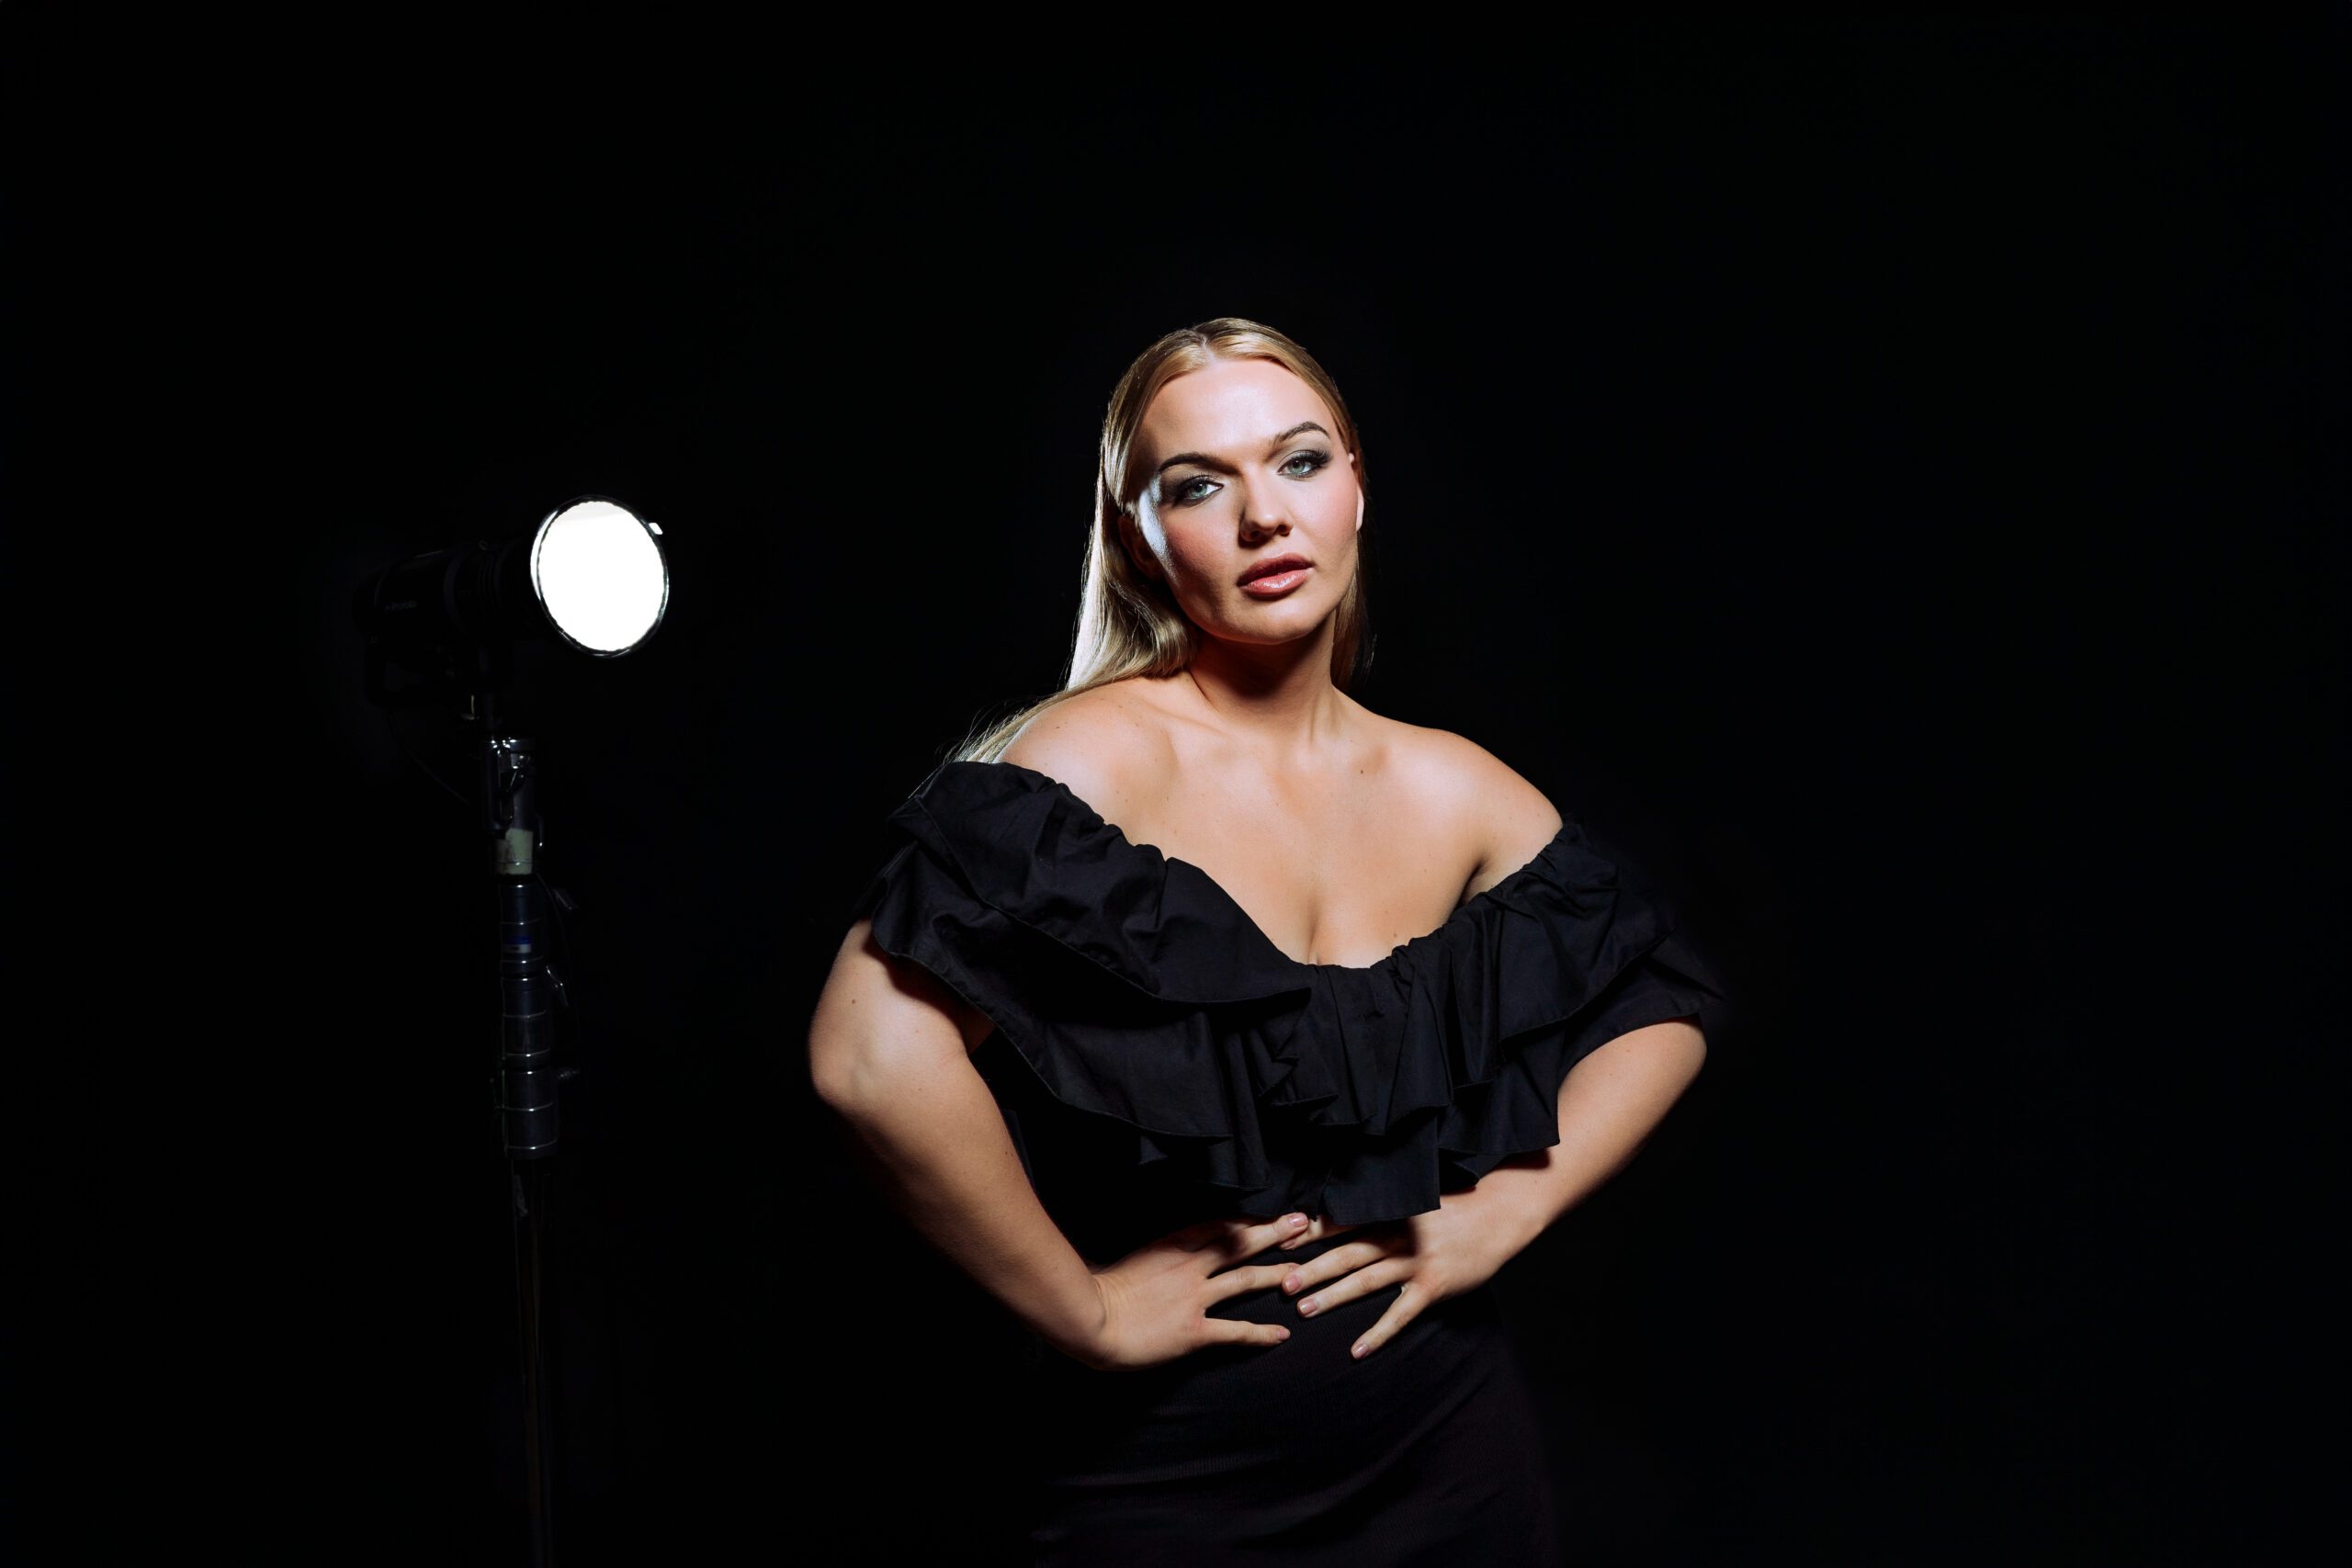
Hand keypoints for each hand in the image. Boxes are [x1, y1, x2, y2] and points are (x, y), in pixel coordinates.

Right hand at [1071, 1210, 1313, 1370]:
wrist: (1091, 1319)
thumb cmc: (1102, 1289)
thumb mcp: (1135, 1258)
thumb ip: (1161, 1252)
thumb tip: (1176, 1248)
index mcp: (1172, 1246)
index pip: (1220, 1226)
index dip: (1250, 1219)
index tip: (1272, 1213)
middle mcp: (1189, 1267)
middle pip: (1240, 1245)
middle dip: (1274, 1233)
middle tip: (1304, 1224)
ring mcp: (1194, 1298)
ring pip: (1245, 1280)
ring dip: (1277, 1273)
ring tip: (1305, 1270)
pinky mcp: (1194, 1331)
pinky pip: (1235, 1330)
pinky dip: (1261, 1332)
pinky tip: (1282, 1334)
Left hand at [1273, 1185, 1531, 1360]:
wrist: (1501, 1213)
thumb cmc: (1456, 1205)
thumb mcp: (1416, 1199)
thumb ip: (1384, 1209)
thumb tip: (1344, 1217)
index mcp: (1391, 1212)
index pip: (1344, 1221)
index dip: (1311, 1232)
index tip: (1280, 1240)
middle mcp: (1399, 1236)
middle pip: (1348, 1252)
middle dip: (1313, 1267)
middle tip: (1281, 1282)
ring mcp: (1417, 1262)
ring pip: (1367, 1280)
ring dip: (1334, 1296)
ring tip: (1305, 1310)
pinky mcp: (1434, 1286)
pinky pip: (1401, 1313)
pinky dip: (1378, 1333)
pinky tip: (1357, 1350)